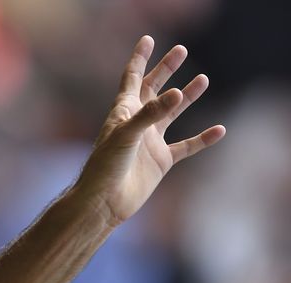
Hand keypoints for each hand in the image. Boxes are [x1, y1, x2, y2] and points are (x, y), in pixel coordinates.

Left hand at [72, 36, 225, 226]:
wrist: (103, 202)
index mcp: (122, 112)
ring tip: (203, 79)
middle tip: (181, 50)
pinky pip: (187, 146)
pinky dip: (203, 138)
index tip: (148, 40)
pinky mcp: (162, 160)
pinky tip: (219, 130)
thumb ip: (150, 114)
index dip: (139, 59)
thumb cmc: (105, 167)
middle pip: (154, 89)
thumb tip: (178, 93)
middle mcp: (137, 123)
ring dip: (187, 97)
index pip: (131, 78)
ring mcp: (150, 141)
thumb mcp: (126, 135)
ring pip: (173, 113)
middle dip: (166, 70)